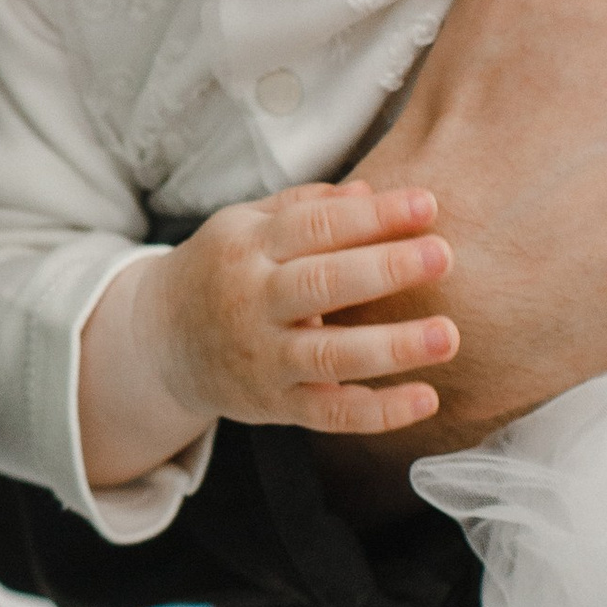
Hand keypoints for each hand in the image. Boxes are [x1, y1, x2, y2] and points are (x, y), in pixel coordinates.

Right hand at [88, 186, 454, 487]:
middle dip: (384, 270)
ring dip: (392, 347)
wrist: (157, 341)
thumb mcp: (245, 225)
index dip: (373, 216)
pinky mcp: (276, 405)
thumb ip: (305, 206)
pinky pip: (331, 414)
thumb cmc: (221, 271)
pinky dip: (379, 412)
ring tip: (448, 335)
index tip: (429, 206)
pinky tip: (427, 398)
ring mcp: (264, 358)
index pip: (315, 225)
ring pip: (330, 355)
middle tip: (443, 256)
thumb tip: (370, 193)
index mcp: (248, 247)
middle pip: (321, 285)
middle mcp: (252, 302)